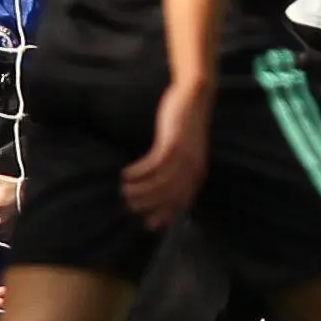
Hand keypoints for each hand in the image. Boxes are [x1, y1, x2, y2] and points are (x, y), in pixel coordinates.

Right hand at [119, 82, 210, 228]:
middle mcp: (193, 169)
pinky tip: (126, 173)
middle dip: (146, 205)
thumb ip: (179, 171)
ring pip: (159, 184)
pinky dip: (137, 172)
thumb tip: (162, 192)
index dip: (164, 215)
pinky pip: (152, 165)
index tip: (147, 224)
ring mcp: (184, 157)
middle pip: (167, 197)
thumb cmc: (186, 125)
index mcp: (197, 174)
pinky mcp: (173, 144)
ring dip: (138, 190)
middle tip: (127, 206)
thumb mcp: (187, 152)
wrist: (194, 96)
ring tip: (123, 191)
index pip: (181, 203)